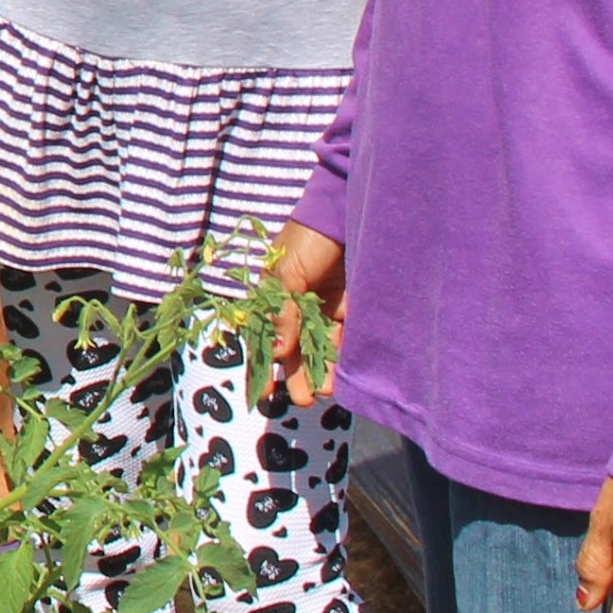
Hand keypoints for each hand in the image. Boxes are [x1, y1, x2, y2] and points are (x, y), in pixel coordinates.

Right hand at [260, 223, 346, 406]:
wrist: (346, 213)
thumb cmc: (306, 238)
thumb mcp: (286, 273)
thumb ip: (283, 313)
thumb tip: (277, 352)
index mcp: (273, 297)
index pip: (264, 336)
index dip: (262, 364)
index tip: (262, 393)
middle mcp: (297, 306)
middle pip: (295, 348)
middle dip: (298, 375)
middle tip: (303, 399)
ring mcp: (325, 308)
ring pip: (321, 348)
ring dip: (322, 370)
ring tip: (324, 391)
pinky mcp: (350, 308)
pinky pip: (345, 338)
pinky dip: (343, 356)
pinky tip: (342, 374)